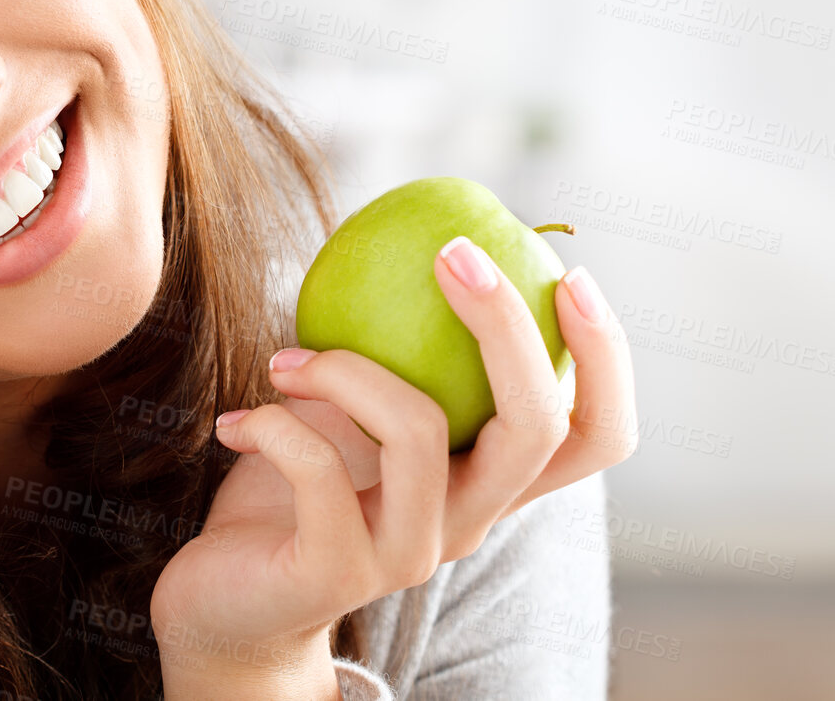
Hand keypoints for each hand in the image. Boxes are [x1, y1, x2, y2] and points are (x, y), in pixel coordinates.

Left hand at [149, 241, 636, 692]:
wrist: (227, 605)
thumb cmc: (294, 487)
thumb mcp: (354, 409)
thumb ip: (394, 349)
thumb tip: (421, 231)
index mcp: (488, 481)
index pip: (597, 436)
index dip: (607, 359)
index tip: (569, 274)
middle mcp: (468, 522)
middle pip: (538, 427)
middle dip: (506, 324)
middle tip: (452, 251)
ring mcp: (408, 554)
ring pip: (421, 433)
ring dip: (346, 368)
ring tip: (283, 359)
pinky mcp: (336, 573)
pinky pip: (318, 469)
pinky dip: (273, 421)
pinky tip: (237, 421)